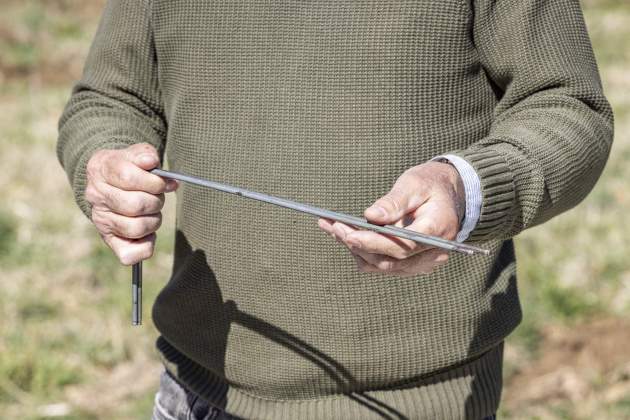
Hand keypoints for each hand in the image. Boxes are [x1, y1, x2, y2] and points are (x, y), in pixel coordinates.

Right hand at [85, 143, 177, 264]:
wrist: (109, 180)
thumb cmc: (129, 167)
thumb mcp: (135, 153)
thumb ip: (145, 154)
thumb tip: (151, 161)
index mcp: (101, 170)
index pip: (129, 177)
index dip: (154, 181)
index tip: (164, 182)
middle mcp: (96, 197)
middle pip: (135, 205)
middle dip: (156, 201)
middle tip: (156, 197)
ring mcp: (101, 220)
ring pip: (136, 228)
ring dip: (154, 221)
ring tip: (151, 212)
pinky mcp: (109, 240)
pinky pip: (129, 255)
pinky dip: (146, 246)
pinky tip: (147, 233)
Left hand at [318, 161, 465, 276]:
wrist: (447, 195)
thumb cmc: (430, 185)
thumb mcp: (414, 184)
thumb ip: (394, 202)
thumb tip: (370, 215)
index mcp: (439, 230)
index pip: (403, 245)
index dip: (374, 242)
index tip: (349, 234)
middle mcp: (433, 253)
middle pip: (390, 260)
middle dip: (359, 245)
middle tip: (333, 226)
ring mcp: (422, 263)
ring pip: (383, 266)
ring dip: (356, 250)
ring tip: (333, 228)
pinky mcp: (411, 265)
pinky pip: (383, 265)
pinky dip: (363, 252)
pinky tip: (345, 236)